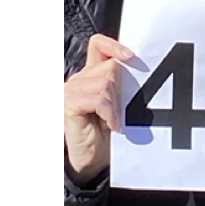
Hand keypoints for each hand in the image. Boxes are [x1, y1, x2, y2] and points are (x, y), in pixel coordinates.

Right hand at [65, 33, 136, 182]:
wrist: (91, 160)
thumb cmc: (107, 133)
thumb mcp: (118, 104)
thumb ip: (120, 85)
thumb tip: (137, 67)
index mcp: (90, 76)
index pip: (98, 45)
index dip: (114, 45)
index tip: (131, 57)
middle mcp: (77, 79)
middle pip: (110, 67)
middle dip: (122, 89)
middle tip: (119, 111)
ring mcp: (69, 91)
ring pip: (105, 83)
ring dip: (116, 104)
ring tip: (113, 120)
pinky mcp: (68, 104)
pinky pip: (98, 99)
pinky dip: (109, 113)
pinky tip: (111, 125)